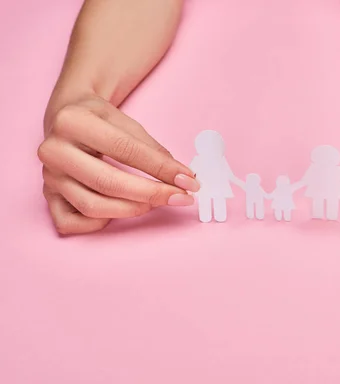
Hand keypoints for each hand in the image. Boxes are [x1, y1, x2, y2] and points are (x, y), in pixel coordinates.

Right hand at [38, 95, 199, 234]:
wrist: (67, 117)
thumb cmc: (101, 121)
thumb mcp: (127, 123)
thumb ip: (153, 150)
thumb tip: (183, 178)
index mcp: (72, 121)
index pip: (125, 150)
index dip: (161, 169)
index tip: (189, 181)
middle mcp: (53, 150)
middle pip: (107, 182)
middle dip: (151, 193)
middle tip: (180, 198)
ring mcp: (47, 176)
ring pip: (92, 206)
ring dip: (132, 209)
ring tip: (156, 203)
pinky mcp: (46, 196)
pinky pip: (71, 223)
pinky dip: (97, 224)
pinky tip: (119, 211)